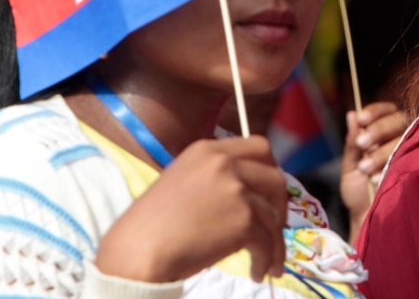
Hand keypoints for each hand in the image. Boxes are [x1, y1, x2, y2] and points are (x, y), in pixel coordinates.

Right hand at [94, 136, 287, 282]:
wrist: (137, 251)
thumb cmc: (151, 224)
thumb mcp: (182, 180)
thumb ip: (214, 178)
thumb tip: (250, 193)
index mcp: (207, 150)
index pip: (259, 147)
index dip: (271, 169)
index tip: (269, 191)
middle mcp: (224, 164)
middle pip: (275, 177)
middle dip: (280, 204)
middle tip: (275, 225)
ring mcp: (236, 190)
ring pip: (274, 215)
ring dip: (276, 242)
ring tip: (270, 262)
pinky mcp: (243, 219)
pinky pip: (268, 241)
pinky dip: (267, 259)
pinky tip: (259, 271)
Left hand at [340, 101, 405, 237]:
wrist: (368, 220)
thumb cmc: (359, 193)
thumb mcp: (350, 166)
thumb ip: (352, 142)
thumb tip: (352, 114)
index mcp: (384, 134)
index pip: (386, 110)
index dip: (375, 112)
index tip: (361, 120)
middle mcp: (402, 138)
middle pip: (399, 120)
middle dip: (379, 129)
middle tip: (362, 144)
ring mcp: (414, 151)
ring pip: (405, 138)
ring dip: (382, 151)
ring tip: (364, 169)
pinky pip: (413, 157)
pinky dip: (392, 166)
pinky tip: (377, 179)